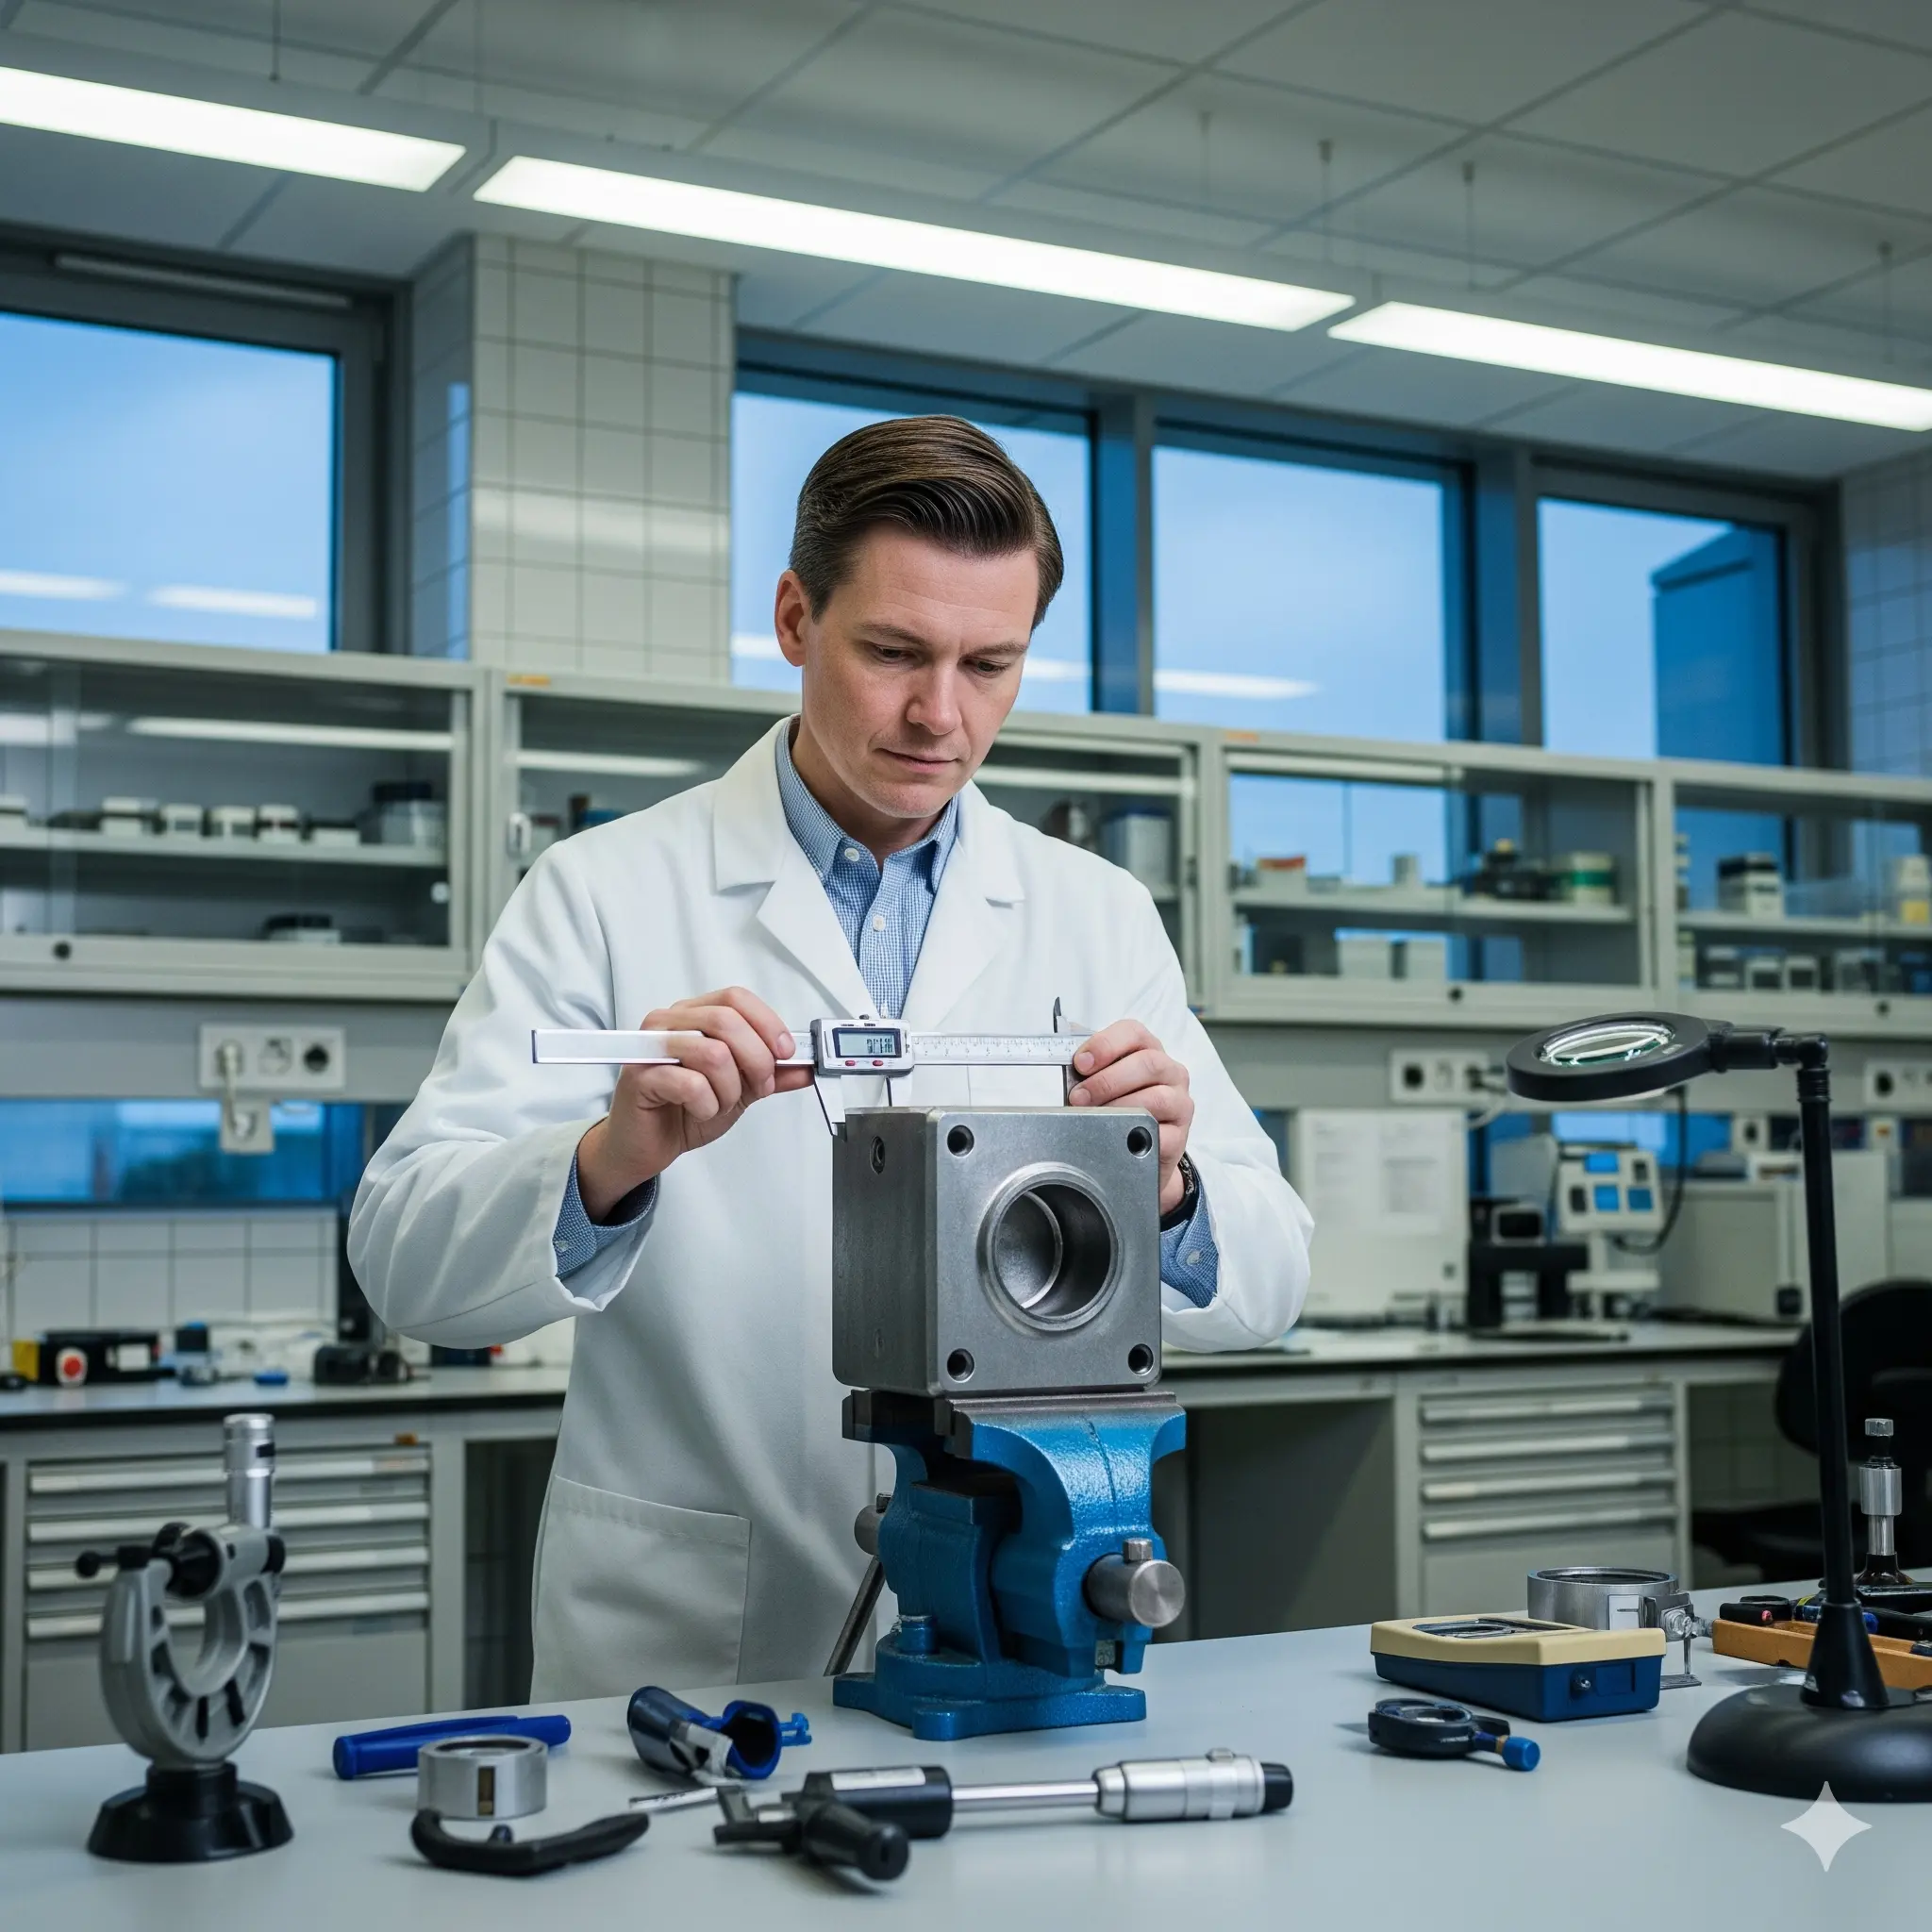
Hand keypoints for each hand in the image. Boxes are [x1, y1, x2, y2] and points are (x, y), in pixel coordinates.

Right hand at [574, 988, 814, 1219]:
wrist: (648, 1145)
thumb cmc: (684, 1110)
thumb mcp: (740, 1090)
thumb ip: (772, 1075)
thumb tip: (807, 1066)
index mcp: (693, 1015)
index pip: (736, 999)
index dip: (767, 1024)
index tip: (785, 1052)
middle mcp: (669, 1023)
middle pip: (727, 1021)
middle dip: (756, 1060)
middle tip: (759, 1086)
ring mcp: (650, 1047)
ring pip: (713, 1053)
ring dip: (729, 1089)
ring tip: (720, 1103)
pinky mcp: (640, 1077)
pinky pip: (690, 1084)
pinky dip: (707, 1105)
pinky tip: (699, 1110)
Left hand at [1066, 1020, 1193, 1214]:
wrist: (1138, 1149)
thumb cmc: (1120, 1105)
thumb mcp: (1104, 1078)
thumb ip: (1088, 1062)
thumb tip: (1060, 1046)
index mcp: (1149, 1050)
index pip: (1134, 1033)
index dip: (1105, 1044)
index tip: (1080, 1063)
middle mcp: (1170, 1072)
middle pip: (1147, 1063)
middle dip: (1106, 1080)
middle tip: (1078, 1097)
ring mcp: (1179, 1103)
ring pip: (1157, 1097)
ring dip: (1119, 1107)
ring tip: (1093, 1117)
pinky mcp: (1180, 1135)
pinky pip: (1162, 1134)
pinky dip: (1136, 1134)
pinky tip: (1117, 1136)